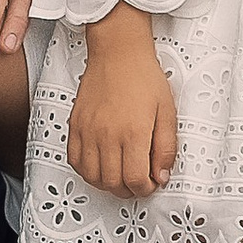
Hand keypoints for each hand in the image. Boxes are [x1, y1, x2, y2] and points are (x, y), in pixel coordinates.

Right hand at [67, 8, 177, 197]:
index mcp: (134, 132)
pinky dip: (87, 171)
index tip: (151, 183)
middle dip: (128, 190)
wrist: (118, 52)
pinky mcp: (76, 125)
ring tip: (120, 176)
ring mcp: (88, 131)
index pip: (136, 179)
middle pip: (113, 183)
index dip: (146, 188)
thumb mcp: (167, 112)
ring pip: (92, 176)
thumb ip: (165, 147)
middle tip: (138, 182)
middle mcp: (107, 135)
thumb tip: (161, 175)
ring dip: (107, 184)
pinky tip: (100, 165)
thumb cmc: (143, 77)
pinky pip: (75, 160)